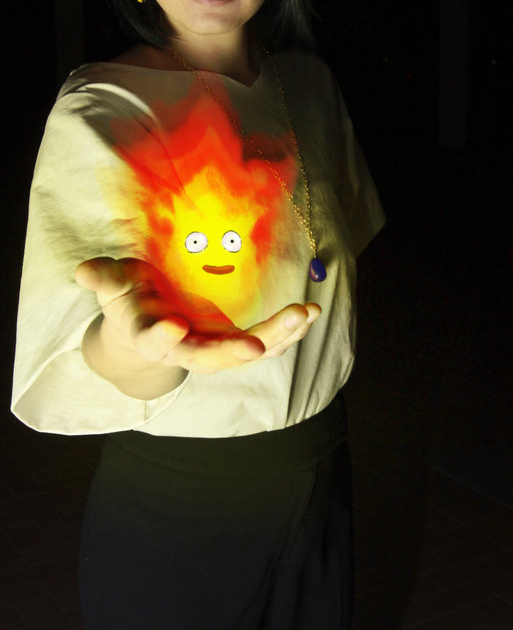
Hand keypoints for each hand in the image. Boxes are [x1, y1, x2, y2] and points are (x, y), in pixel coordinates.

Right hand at [75, 257, 320, 376]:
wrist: (146, 329)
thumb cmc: (129, 299)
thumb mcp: (113, 285)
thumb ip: (103, 278)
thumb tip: (83, 271)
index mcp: (151, 335)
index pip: (155, 340)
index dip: (162, 335)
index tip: (174, 324)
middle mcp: (185, 350)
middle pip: (209, 358)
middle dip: (233, 350)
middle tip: (256, 344)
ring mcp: (214, 350)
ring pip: (247, 353)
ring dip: (277, 338)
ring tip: (304, 315)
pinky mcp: (236, 343)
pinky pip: (267, 343)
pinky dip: (290, 332)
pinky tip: (313, 315)